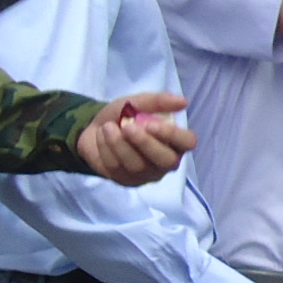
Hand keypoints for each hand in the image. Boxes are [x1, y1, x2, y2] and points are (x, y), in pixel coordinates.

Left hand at [74, 92, 196, 184]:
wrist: (95, 129)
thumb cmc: (124, 116)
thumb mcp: (138, 103)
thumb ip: (159, 101)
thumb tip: (183, 102)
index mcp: (175, 141)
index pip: (187, 142)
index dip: (172, 135)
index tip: (150, 124)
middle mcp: (167, 161)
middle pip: (166, 160)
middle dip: (144, 143)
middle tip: (127, 126)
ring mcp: (148, 174)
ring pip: (138, 165)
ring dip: (118, 143)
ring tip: (107, 127)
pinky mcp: (128, 181)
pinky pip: (118, 168)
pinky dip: (106, 148)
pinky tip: (102, 137)